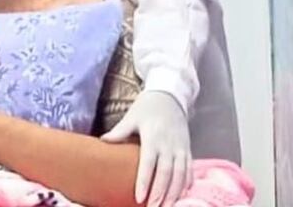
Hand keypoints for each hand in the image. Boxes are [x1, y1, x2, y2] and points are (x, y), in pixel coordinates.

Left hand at [102, 91, 191, 206]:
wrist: (169, 95)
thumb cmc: (146, 107)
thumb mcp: (131, 117)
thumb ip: (119, 132)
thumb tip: (103, 141)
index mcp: (153, 136)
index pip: (149, 163)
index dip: (144, 181)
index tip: (139, 198)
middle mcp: (169, 144)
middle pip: (166, 173)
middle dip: (161, 193)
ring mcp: (181, 147)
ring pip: (180, 174)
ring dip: (175, 193)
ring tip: (167, 206)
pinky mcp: (188, 148)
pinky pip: (189, 169)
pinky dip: (186, 184)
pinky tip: (182, 196)